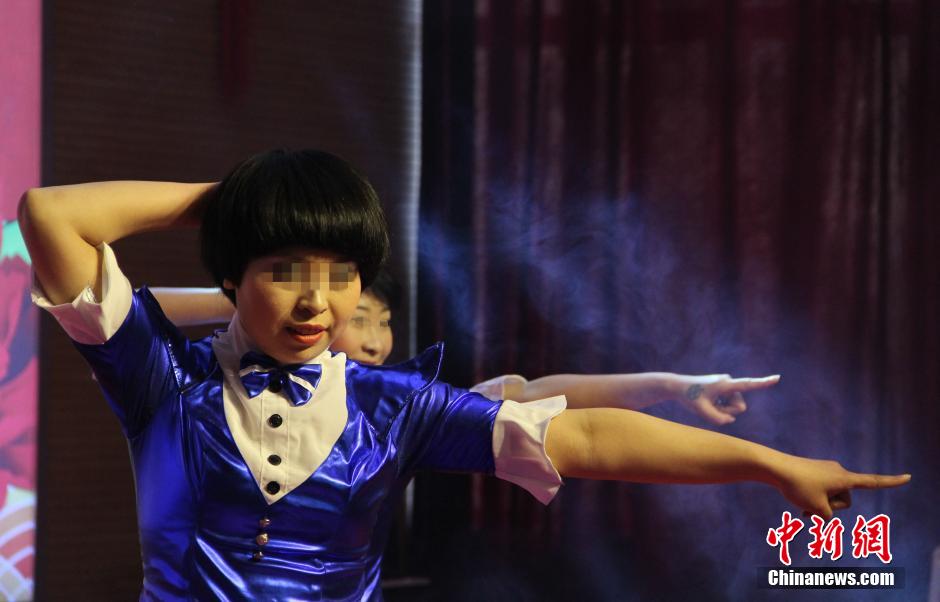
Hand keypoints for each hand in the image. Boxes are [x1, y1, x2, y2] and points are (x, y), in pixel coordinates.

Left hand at [675, 374, 779, 424]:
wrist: (677, 387)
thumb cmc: (689, 397)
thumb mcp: (702, 412)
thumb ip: (719, 420)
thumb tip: (730, 420)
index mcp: (724, 385)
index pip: (747, 384)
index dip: (763, 382)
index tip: (777, 377)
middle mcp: (727, 382)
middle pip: (739, 406)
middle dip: (728, 412)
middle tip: (710, 409)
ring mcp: (725, 385)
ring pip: (733, 407)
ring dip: (722, 410)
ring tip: (707, 405)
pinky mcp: (722, 388)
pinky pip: (727, 404)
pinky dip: (719, 407)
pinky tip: (707, 402)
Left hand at [771, 455, 910, 518]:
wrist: (775, 467)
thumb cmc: (798, 487)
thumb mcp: (817, 509)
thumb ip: (828, 517)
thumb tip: (824, 513)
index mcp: (845, 479)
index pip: (873, 482)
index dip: (891, 482)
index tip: (908, 477)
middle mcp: (839, 472)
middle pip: (843, 501)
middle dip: (829, 507)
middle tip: (811, 504)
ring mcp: (827, 472)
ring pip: (829, 498)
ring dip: (818, 504)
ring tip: (801, 500)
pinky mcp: (816, 472)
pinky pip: (820, 492)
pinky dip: (812, 499)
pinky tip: (798, 500)